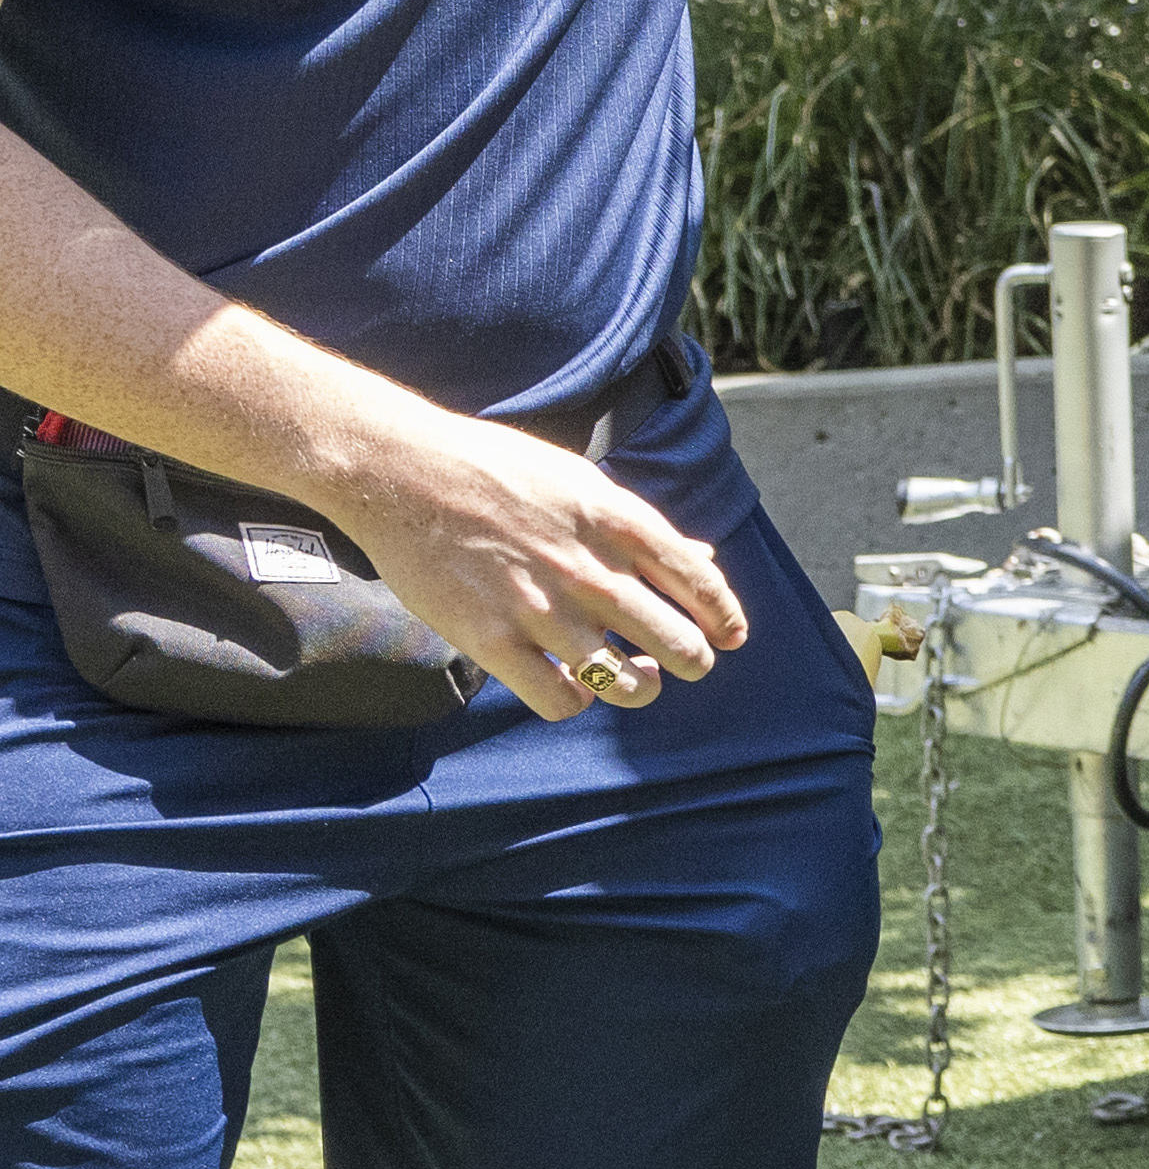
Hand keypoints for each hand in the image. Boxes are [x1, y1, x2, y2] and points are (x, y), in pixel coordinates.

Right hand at [295, 402, 742, 720]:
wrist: (397, 469)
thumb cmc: (493, 469)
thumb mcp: (580, 482)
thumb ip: (640, 528)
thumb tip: (702, 558)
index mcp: (617, 521)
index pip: (701, 583)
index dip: (725, 617)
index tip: (730, 637)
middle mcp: (588, 568)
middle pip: (678, 642)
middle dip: (693, 660)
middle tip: (686, 663)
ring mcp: (540, 607)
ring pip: (627, 683)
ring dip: (640, 688)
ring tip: (635, 678)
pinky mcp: (489, 639)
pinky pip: (560, 699)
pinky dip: (576, 700)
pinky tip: (572, 684)